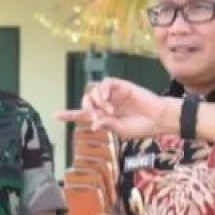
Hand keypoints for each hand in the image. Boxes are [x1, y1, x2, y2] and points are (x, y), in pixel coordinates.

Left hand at [57, 78, 176, 138]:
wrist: (158, 118)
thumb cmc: (142, 127)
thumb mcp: (122, 130)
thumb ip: (107, 125)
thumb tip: (93, 124)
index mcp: (104, 117)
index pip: (83, 114)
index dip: (70, 114)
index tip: (56, 115)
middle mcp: (106, 104)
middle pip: (86, 101)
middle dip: (86, 107)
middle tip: (96, 115)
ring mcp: (113, 95)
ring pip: (94, 91)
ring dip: (97, 101)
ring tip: (109, 111)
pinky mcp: (121, 86)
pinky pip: (105, 83)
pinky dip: (103, 91)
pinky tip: (108, 100)